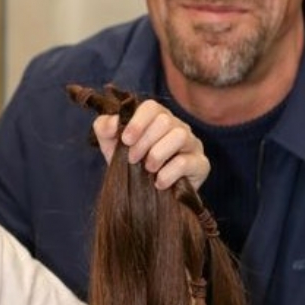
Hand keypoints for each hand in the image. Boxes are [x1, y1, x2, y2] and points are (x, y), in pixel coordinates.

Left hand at [94, 99, 209, 189]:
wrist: (146, 197)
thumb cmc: (131, 165)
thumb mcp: (112, 146)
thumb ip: (104, 128)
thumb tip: (111, 123)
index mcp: (158, 118)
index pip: (151, 107)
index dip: (137, 122)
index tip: (125, 140)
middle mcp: (178, 126)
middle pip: (165, 120)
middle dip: (144, 142)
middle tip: (132, 159)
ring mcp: (192, 144)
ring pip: (179, 136)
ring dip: (157, 154)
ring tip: (148, 169)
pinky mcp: (200, 164)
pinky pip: (186, 162)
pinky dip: (167, 174)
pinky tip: (158, 183)